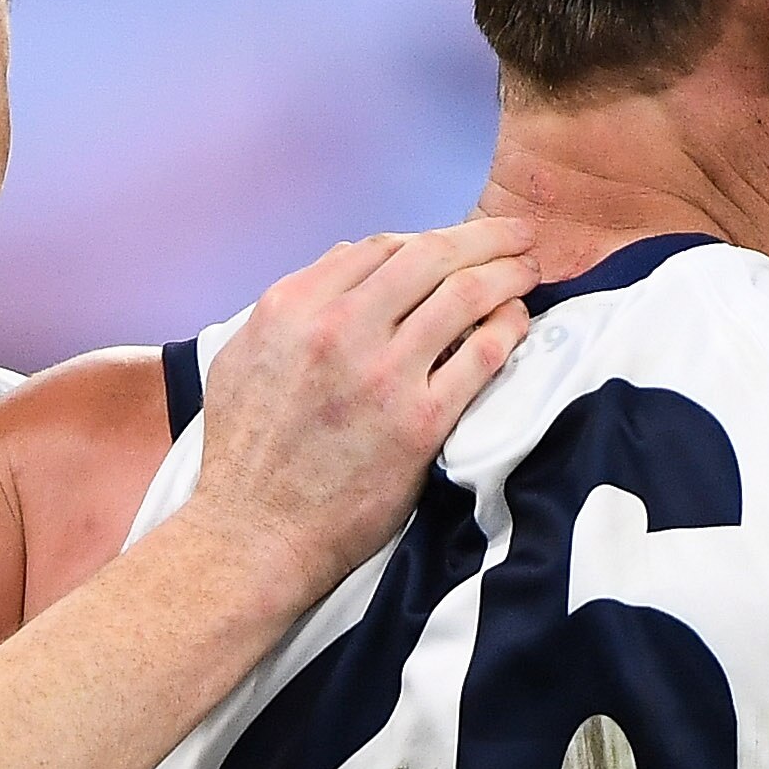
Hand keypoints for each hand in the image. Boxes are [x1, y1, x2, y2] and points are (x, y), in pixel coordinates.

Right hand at [182, 221, 535, 601]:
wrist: (254, 533)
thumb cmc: (244, 455)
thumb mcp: (240, 360)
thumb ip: (290, 308)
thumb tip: (343, 266)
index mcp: (291, 307)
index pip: (377, 247)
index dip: (425, 239)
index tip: (451, 246)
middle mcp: (337, 328)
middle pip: (429, 254)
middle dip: (482, 237)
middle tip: (516, 235)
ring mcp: (382, 373)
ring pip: (463, 294)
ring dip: (506, 273)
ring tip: (529, 268)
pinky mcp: (419, 421)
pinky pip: (481, 355)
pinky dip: (508, 328)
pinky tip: (518, 321)